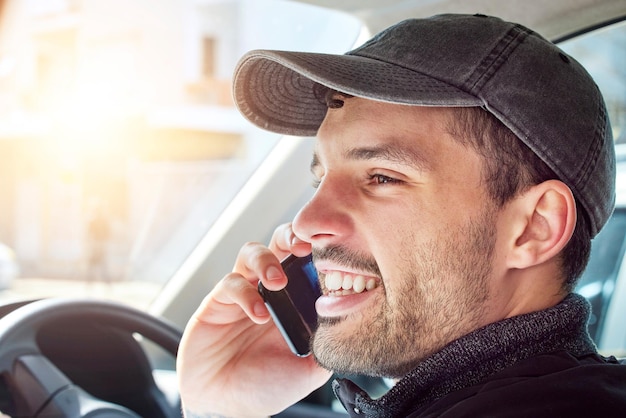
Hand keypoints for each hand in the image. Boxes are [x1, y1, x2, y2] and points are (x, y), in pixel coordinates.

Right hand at [177, 224, 330, 417]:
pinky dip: (246, 294)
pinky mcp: (218, 303)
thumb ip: (329, 344)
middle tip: (303, 247)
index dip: (316, 249)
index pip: (306, 261)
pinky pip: (231, 283)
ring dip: (267, 260)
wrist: (227, 405)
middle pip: (279, 244)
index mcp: (294, 300)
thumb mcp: (310, 369)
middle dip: (291, 237)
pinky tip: (258, 314)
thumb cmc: (266, 385)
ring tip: (278, 282)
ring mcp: (243, 293)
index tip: (330, 249)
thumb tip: (352, 323)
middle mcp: (269, 291)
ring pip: (252, 252)